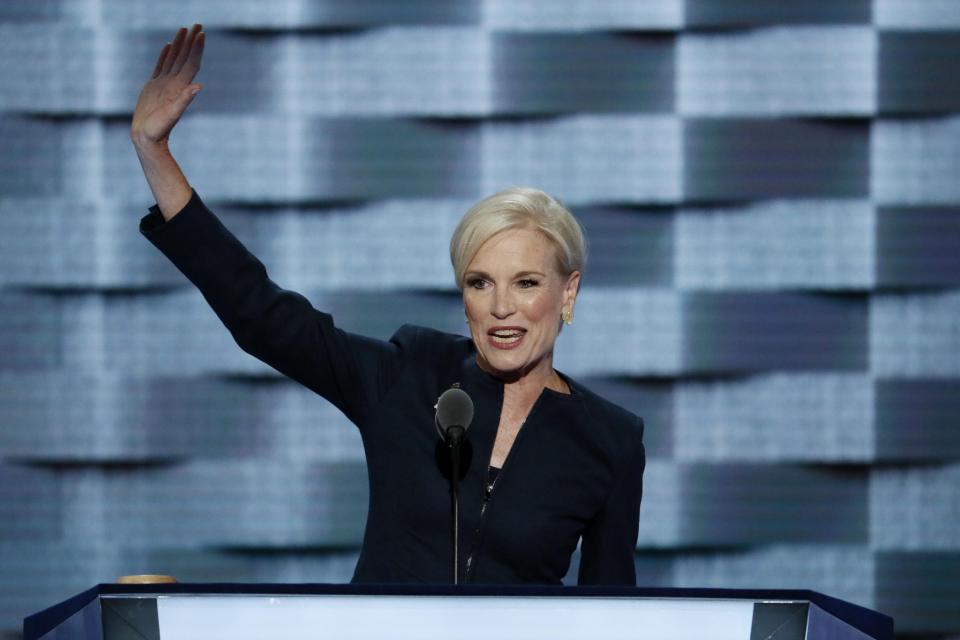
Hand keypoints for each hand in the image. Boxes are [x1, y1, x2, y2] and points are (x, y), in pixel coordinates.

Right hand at [131, 24, 204, 148]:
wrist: (147, 138)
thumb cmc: (159, 129)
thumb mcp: (172, 115)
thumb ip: (184, 100)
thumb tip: (198, 87)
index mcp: (180, 87)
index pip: (191, 63)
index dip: (197, 48)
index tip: (201, 33)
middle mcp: (175, 83)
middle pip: (185, 57)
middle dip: (191, 40)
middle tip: (198, 24)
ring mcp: (165, 84)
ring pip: (173, 58)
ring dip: (180, 44)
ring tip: (184, 28)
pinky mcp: (154, 86)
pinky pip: (161, 65)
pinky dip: (165, 54)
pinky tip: (168, 45)